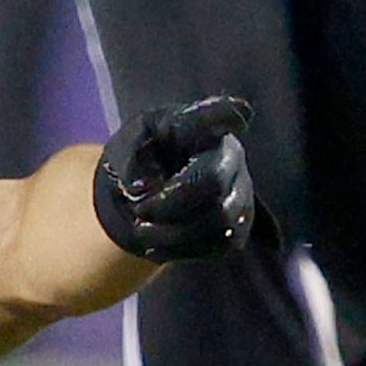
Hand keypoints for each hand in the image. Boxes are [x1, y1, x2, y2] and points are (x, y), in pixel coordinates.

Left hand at [92, 95, 255, 261]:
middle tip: (140, 210)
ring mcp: (240, 191)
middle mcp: (229, 155)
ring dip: (174, 232)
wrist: (143, 193)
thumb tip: (145, 186)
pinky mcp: (237, 226)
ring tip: (140, 231)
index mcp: (200, 127)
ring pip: (220, 220)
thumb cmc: (137, 160)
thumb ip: (130, 159)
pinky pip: (222, 245)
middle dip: (173, 202)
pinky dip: (185, 250)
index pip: (220, 115)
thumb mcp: (125, 148)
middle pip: (214, 181)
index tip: (240, 118)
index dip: (230, 116)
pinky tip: (155, 248)